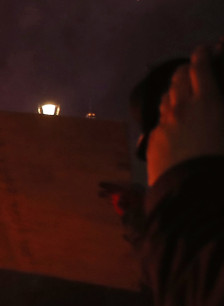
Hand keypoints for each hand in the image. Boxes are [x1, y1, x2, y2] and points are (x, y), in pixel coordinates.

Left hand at [147, 39, 223, 184]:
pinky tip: (176, 120)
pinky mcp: (152, 139)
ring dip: (176, 88)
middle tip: (198, 70)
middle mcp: (181, 107)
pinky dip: (169, 112)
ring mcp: (164, 123)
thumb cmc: (222, 160)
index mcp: (206, 101)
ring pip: (167, 95)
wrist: (192, 191)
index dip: (203, 53)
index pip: (199, 66)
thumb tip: (212, 101)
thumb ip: (221, 106)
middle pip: (179, 76)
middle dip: (189, 68)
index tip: (207, 50)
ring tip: (187, 92)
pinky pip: (160, 118)